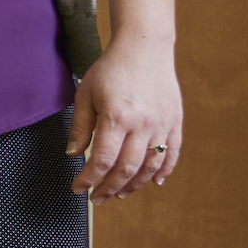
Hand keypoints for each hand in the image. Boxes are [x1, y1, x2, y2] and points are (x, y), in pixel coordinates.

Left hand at [70, 36, 182, 198]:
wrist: (145, 48)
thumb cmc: (110, 69)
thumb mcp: (86, 94)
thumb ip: (80, 127)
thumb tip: (72, 155)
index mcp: (116, 117)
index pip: (101, 159)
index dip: (89, 179)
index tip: (78, 188)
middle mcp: (142, 124)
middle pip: (126, 168)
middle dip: (109, 188)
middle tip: (96, 199)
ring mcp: (162, 124)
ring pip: (150, 165)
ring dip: (134, 185)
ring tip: (119, 194)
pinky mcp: (174, 121)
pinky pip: (171, 153)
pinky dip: (164, 171)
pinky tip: (153, 182)